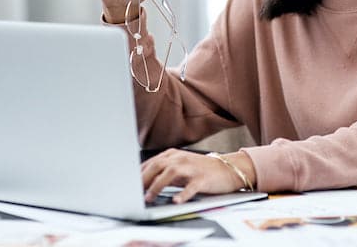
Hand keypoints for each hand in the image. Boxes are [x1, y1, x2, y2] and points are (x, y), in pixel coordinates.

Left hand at [141, 149, 256, 203]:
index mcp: (173, 154)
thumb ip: (164, 171)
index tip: (128, 184)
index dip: (138, 174)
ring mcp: (192, 168)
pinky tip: (176, 201)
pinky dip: (182, 194)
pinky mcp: (202, 179)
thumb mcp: (181, 167)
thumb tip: (144, 181)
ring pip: (170, 175)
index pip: (151, 163)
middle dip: (143, 179)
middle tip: (133, 192)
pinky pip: (191, 187)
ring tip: (148, 198)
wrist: (228, 169)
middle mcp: (181, 158)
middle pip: (157, 166)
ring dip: (157, 186)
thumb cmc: (201, 169)